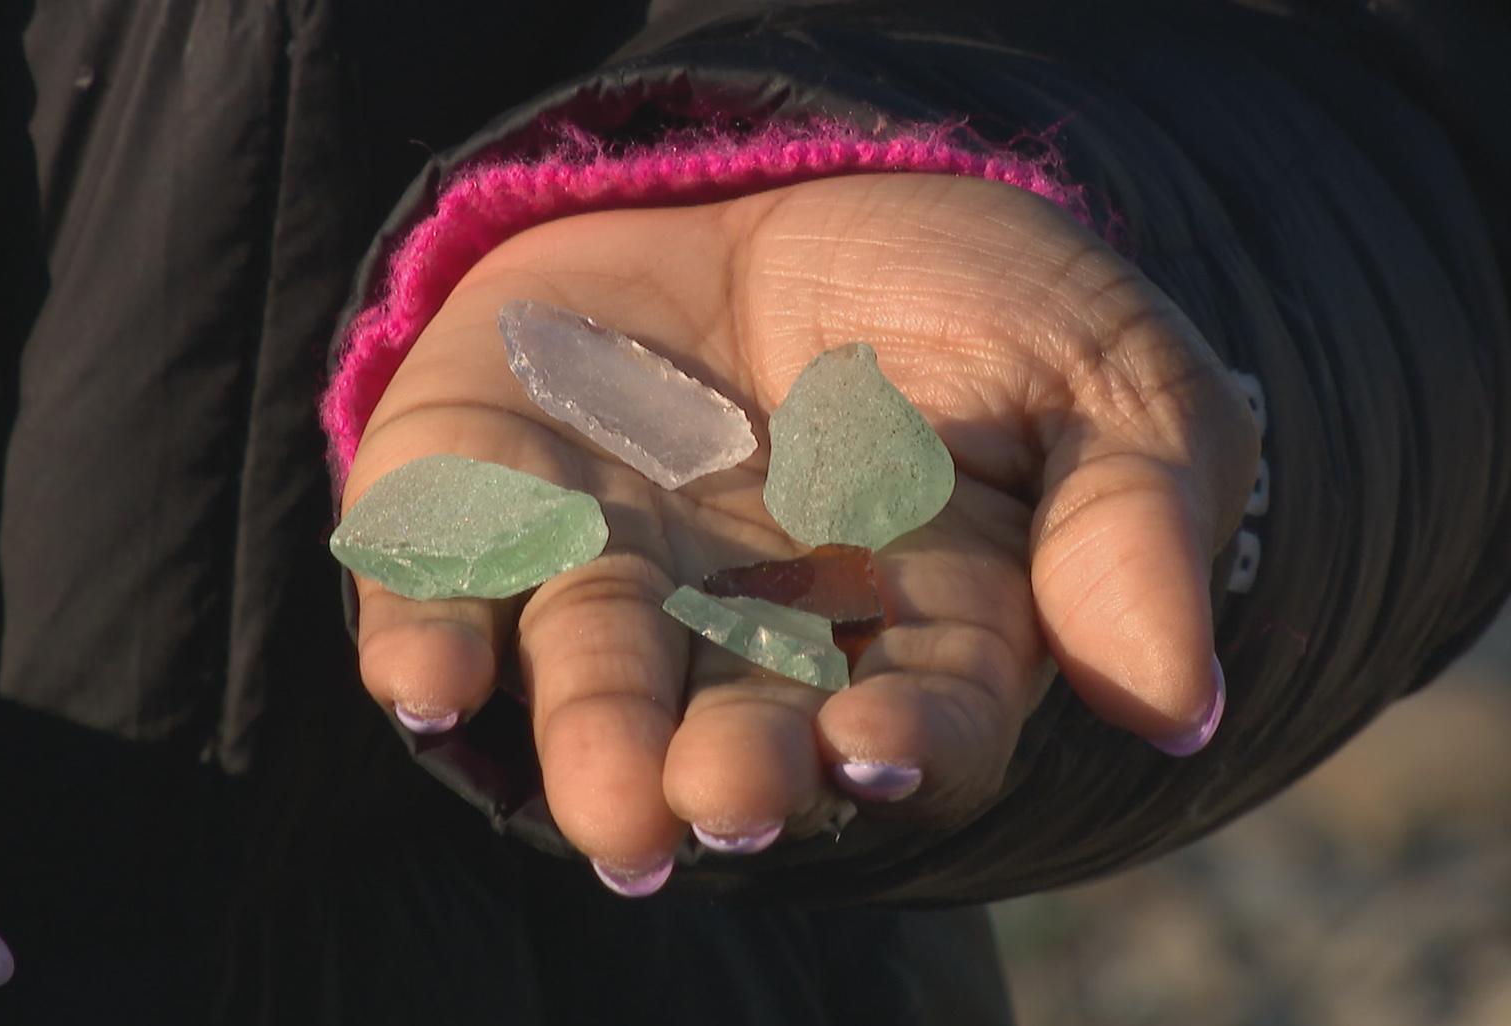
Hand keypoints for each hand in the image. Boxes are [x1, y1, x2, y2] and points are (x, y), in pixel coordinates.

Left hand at [343, 174, 1258, 888]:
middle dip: (733, 770)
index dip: (905, 739)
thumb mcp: (1099, 370)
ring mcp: (614, 563)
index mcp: (911, 624)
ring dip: (593, 737)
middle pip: (741, 726)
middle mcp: (750, 627)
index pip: (918, 717)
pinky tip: (424, 681)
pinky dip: (428, 628)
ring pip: (596, 670)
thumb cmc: (964, 297)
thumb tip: (1173, 700)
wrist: (794, 181)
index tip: (884, 743)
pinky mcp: (490, 491)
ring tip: (608, 805)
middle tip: (723, 801)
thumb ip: (1131, 524)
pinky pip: (443, 575)